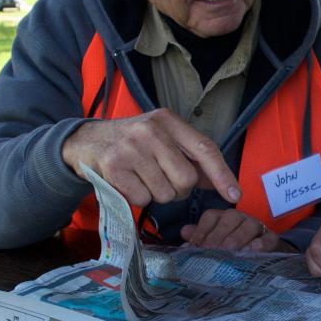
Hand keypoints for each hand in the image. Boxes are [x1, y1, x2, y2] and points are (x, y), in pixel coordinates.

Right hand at [61, 110, 240, 207]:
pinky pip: (142, 199)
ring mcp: (131, 148)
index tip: (234, 195)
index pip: (204, 148)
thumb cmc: (131, 143)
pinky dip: (137, 198)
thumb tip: (221, 184)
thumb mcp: (161, 140)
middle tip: (161, 178)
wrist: (85, 140)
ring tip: (141, 177)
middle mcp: (151, 130)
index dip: (222, 174)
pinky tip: (126, 182)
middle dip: (178, 189)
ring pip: (165, 193)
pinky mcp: (114, 167)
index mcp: (167, 120)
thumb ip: (190, 158)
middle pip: (187, 179)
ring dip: (156, 194)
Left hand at [180, 209, 291, 252]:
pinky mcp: (272, 238)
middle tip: (210, 251)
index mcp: (223, 217)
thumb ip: (200, 237)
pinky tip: (251, 251)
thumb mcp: (215, 243)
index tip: (194, 246)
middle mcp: (239, 218)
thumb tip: (184, 232)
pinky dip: (260, 244)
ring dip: (237, 238)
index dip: (202, 231)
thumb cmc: (234, 248)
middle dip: (218, 235)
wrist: (264, 254)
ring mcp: (257, 226)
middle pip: (229, 219)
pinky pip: (268, 238)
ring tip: (228, 251)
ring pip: (248, 226)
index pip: (211, 217)